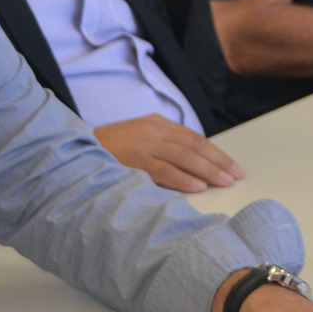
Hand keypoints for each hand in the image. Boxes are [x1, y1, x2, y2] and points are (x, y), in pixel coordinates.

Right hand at [92, 115, 242, 192]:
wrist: (76, 149)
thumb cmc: (110, 150)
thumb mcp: (140, 141)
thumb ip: (164, 149)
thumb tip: (194, 167)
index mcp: (157, 124)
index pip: (194, 138)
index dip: (216, 153)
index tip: (233, 166)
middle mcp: (153, 131)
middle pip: (194, 146)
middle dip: (218, 161)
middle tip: (236, 175)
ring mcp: (143, 145)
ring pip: (183, 157)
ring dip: (207, 170)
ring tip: (224, 181)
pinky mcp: (133, 161)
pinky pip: (163, 171)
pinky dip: (182, 179)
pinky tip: (198, 186)